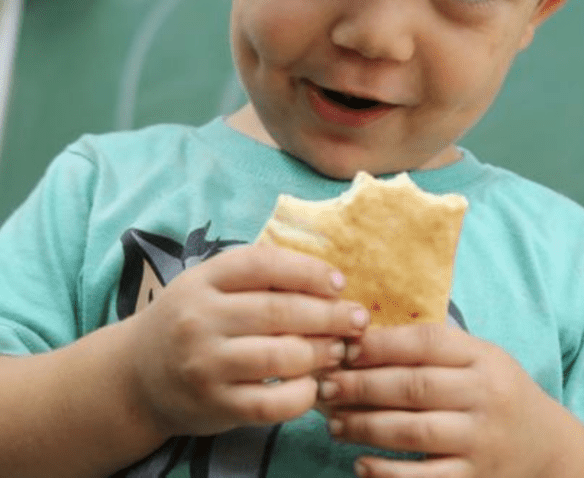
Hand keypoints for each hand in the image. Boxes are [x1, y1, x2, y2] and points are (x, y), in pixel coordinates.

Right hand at [121, 242, 369, 439]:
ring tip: (341, 350)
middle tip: (358, 319)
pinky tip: (314, 386)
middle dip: (329, 315)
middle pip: (278, 311)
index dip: (308, 271)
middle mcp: (200, 319)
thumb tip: (327, 281)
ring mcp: (205, 365)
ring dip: (321, 353)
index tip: (338, 282)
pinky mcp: (214, 406)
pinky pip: (270, 404)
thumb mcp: (211, 284)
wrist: (137, 376)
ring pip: (280, 357)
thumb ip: (258, 276)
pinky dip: (301, 396)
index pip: (263, 264)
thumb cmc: (190, 319)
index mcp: (204, 280)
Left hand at [317, 323, 568, 477]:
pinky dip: (388, 473)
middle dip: (362, 385)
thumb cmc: (497, 391)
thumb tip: (364, 337)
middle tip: (325, 385)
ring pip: (414, 431)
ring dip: (366, 426)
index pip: (425, 342)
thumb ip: (435, 347)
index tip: (343, 346)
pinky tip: (361, 463)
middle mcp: (484, 396)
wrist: (547, 447)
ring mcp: (480, 441)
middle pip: (413, 386)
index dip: (380, 343)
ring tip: (333, 421)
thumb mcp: (479, 357)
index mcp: (482, 357)